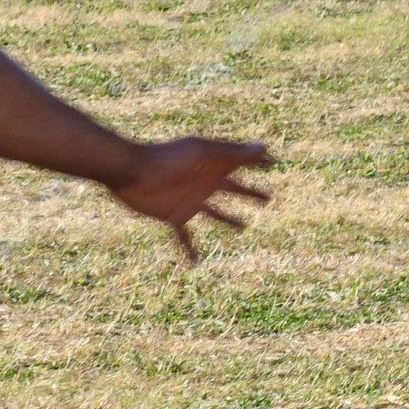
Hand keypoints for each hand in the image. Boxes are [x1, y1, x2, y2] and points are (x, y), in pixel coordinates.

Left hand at [107, 136, 272, 261]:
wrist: (132, 171)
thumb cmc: (167, 158)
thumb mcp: (203, 153)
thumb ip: (233, 152)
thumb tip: (265, 146)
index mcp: (213, 165)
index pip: (242, 162)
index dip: (259, 162)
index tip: (276, 162)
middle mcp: (205, 183)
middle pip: (234, 189)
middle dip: (250, 193)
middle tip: (268, 198)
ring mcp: (190, 201)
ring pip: (215, 213)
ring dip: (229, 219)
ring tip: (243, 227)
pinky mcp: (174, 216)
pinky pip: (184, 236)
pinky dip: (189, 249)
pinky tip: (195, 262)